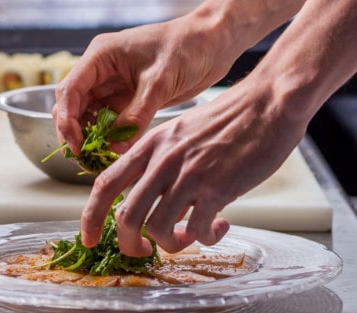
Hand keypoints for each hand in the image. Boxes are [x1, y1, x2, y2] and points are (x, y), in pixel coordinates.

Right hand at [53, 10, 238, 156]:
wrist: (213, 42)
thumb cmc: (187, 47)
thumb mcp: (160, 82)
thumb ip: (136, 115)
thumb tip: (116, 146)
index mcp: (101, 55)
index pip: (70, 89)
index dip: (67, 119)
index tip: (76, 145)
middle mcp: (101, 70)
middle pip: (72, 103)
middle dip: (74, 130)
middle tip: (84, 157)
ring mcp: (112, 84)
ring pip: (88, 115)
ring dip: (90, 136)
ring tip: (97, 158)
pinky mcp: (127, 98)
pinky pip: (108, 120)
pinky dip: (107, 136)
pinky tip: (113, 150)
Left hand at [81, 81, 306, 254]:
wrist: (267, 104)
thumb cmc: (229, 119)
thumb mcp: (181, 133)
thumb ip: (163, 163)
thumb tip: (155, 200)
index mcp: (149, 145)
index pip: (105, 183)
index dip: (90, 216)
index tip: (89, 238)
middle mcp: (163, 161)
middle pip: (126, 216)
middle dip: (130, 244)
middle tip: (145, 252)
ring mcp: (188, 175)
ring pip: (159, 229)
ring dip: (173, 244)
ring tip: (191, 237)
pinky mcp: (217, 188)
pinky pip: (198, 230)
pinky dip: (206, 238)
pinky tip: (219, 226)